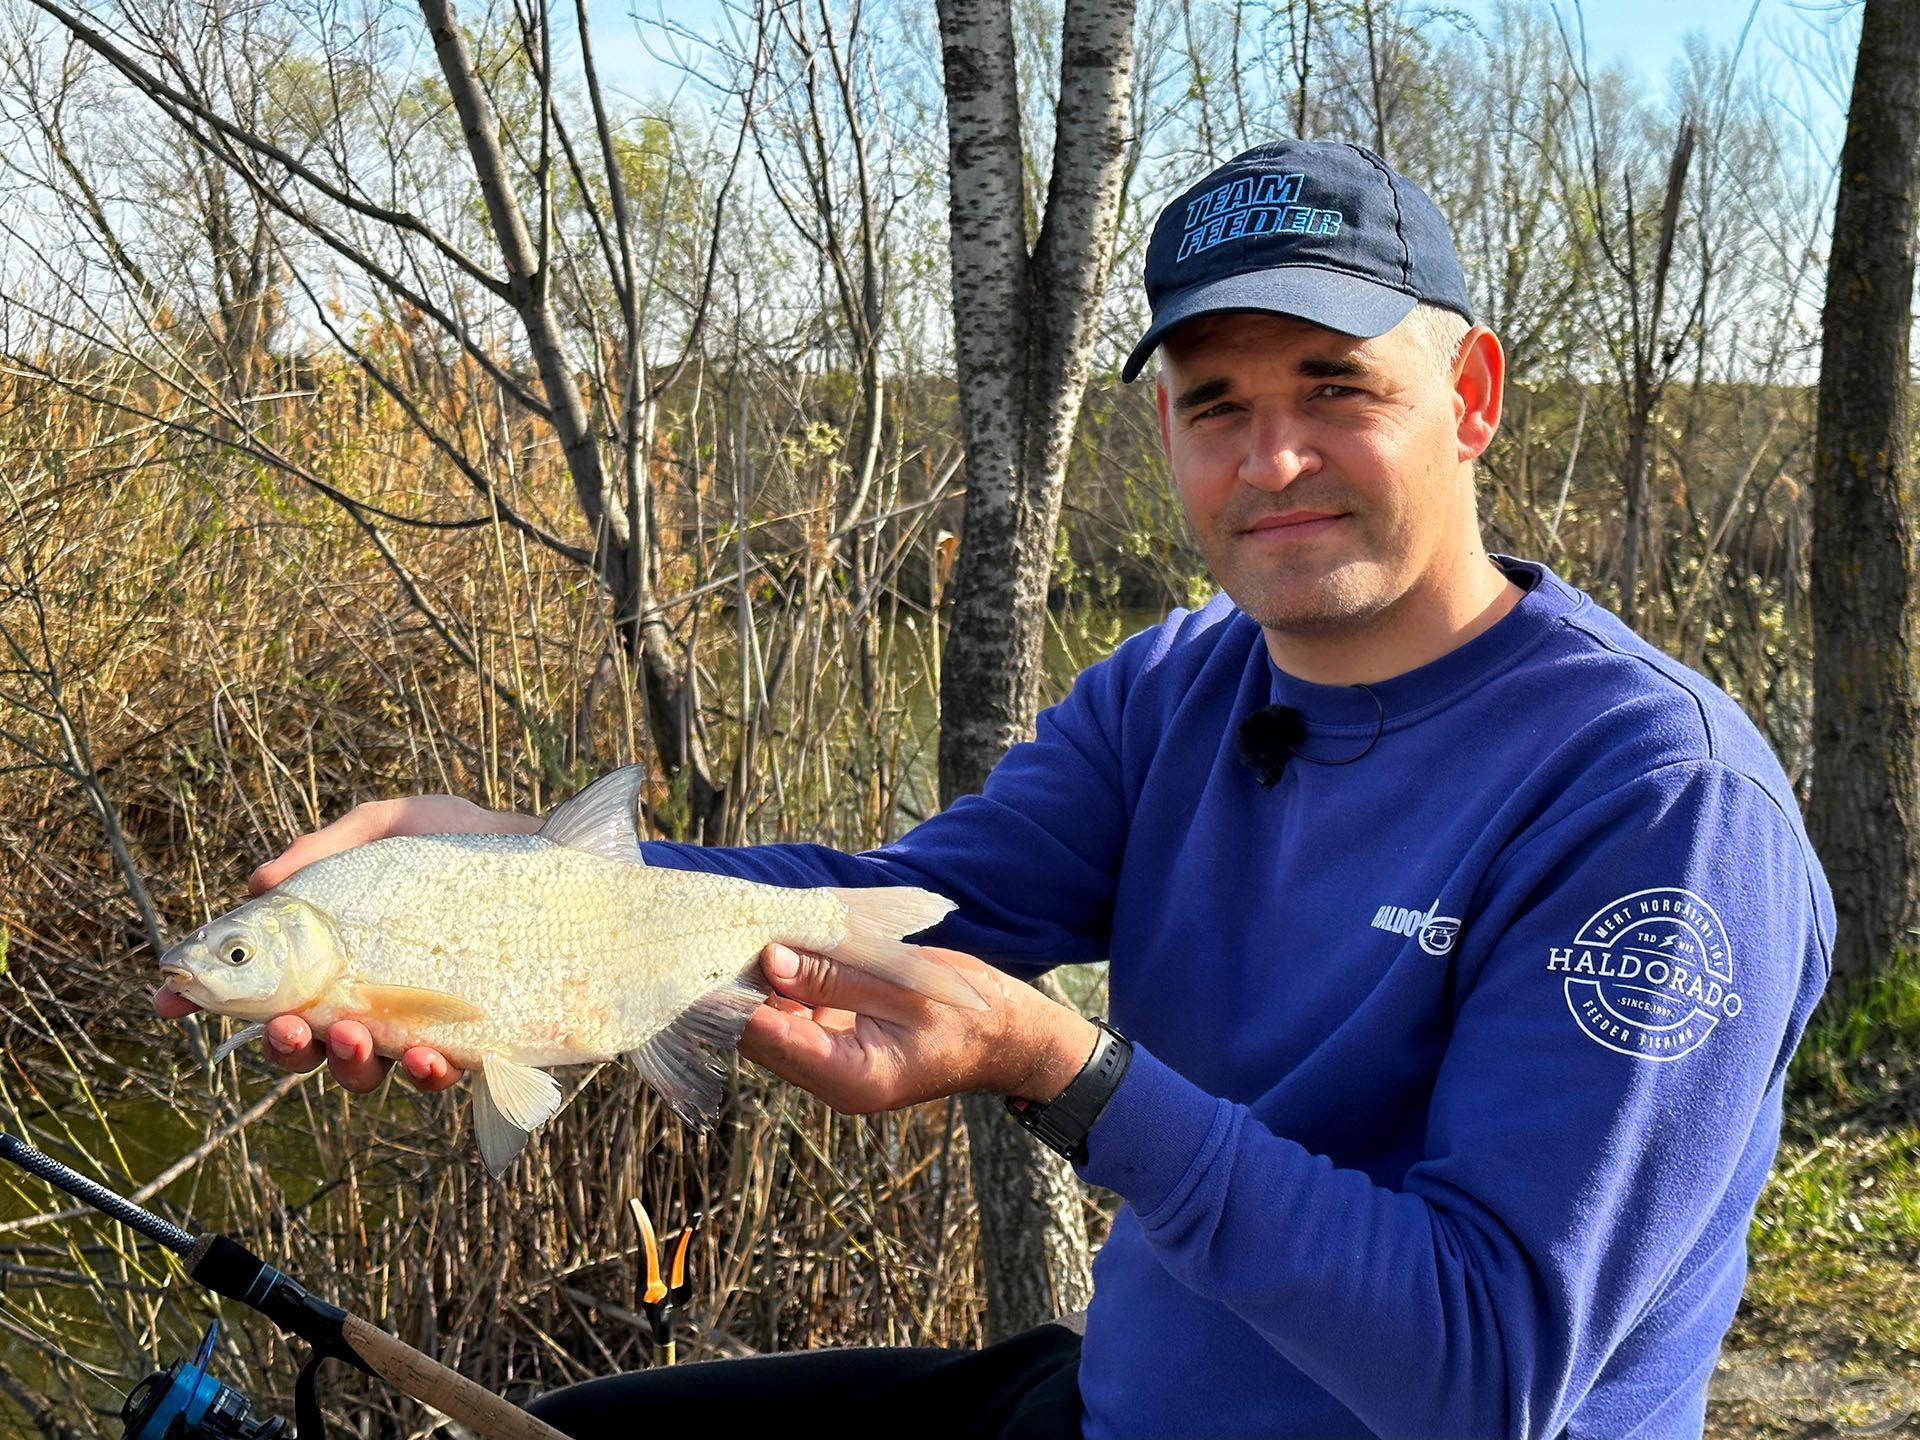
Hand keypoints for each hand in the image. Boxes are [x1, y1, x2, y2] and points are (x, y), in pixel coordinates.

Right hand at [153, 793, 539, 1090]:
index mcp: (336, 957)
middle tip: (288, 1026)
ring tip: (356, 1033)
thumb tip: (261, 881)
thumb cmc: (470, 846)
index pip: (261, 986)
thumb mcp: (394, 825)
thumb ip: (328, 848)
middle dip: (284, 1046)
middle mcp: (368, 999)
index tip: (171, 1002)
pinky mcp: (477, 1043)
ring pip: (364, 1072)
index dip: (210, 1001)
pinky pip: (443, 1076)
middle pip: (303, 1046)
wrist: (562, 863)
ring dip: (349, 1062)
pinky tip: (430, 1054)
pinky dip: (429, 1070)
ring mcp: (420, 1026)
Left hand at [738, 943, 1099, 1114]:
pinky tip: (776, 948)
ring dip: (758, 983)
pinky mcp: (837, 1048)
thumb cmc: (967, 1011)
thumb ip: (834, 974)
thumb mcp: (903, 982)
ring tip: (742, 932)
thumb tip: (769, 958)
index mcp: (851, 1077)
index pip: (769, 1038)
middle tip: (719, 931)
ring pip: (771, 1025)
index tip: (707, 954)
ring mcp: (833, 1068)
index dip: (733, 997)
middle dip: (739, 986)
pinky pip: (793, 1018)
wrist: (1008, 1038)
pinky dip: (782, 986)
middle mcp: (832, 1081)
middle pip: (760, 1035)